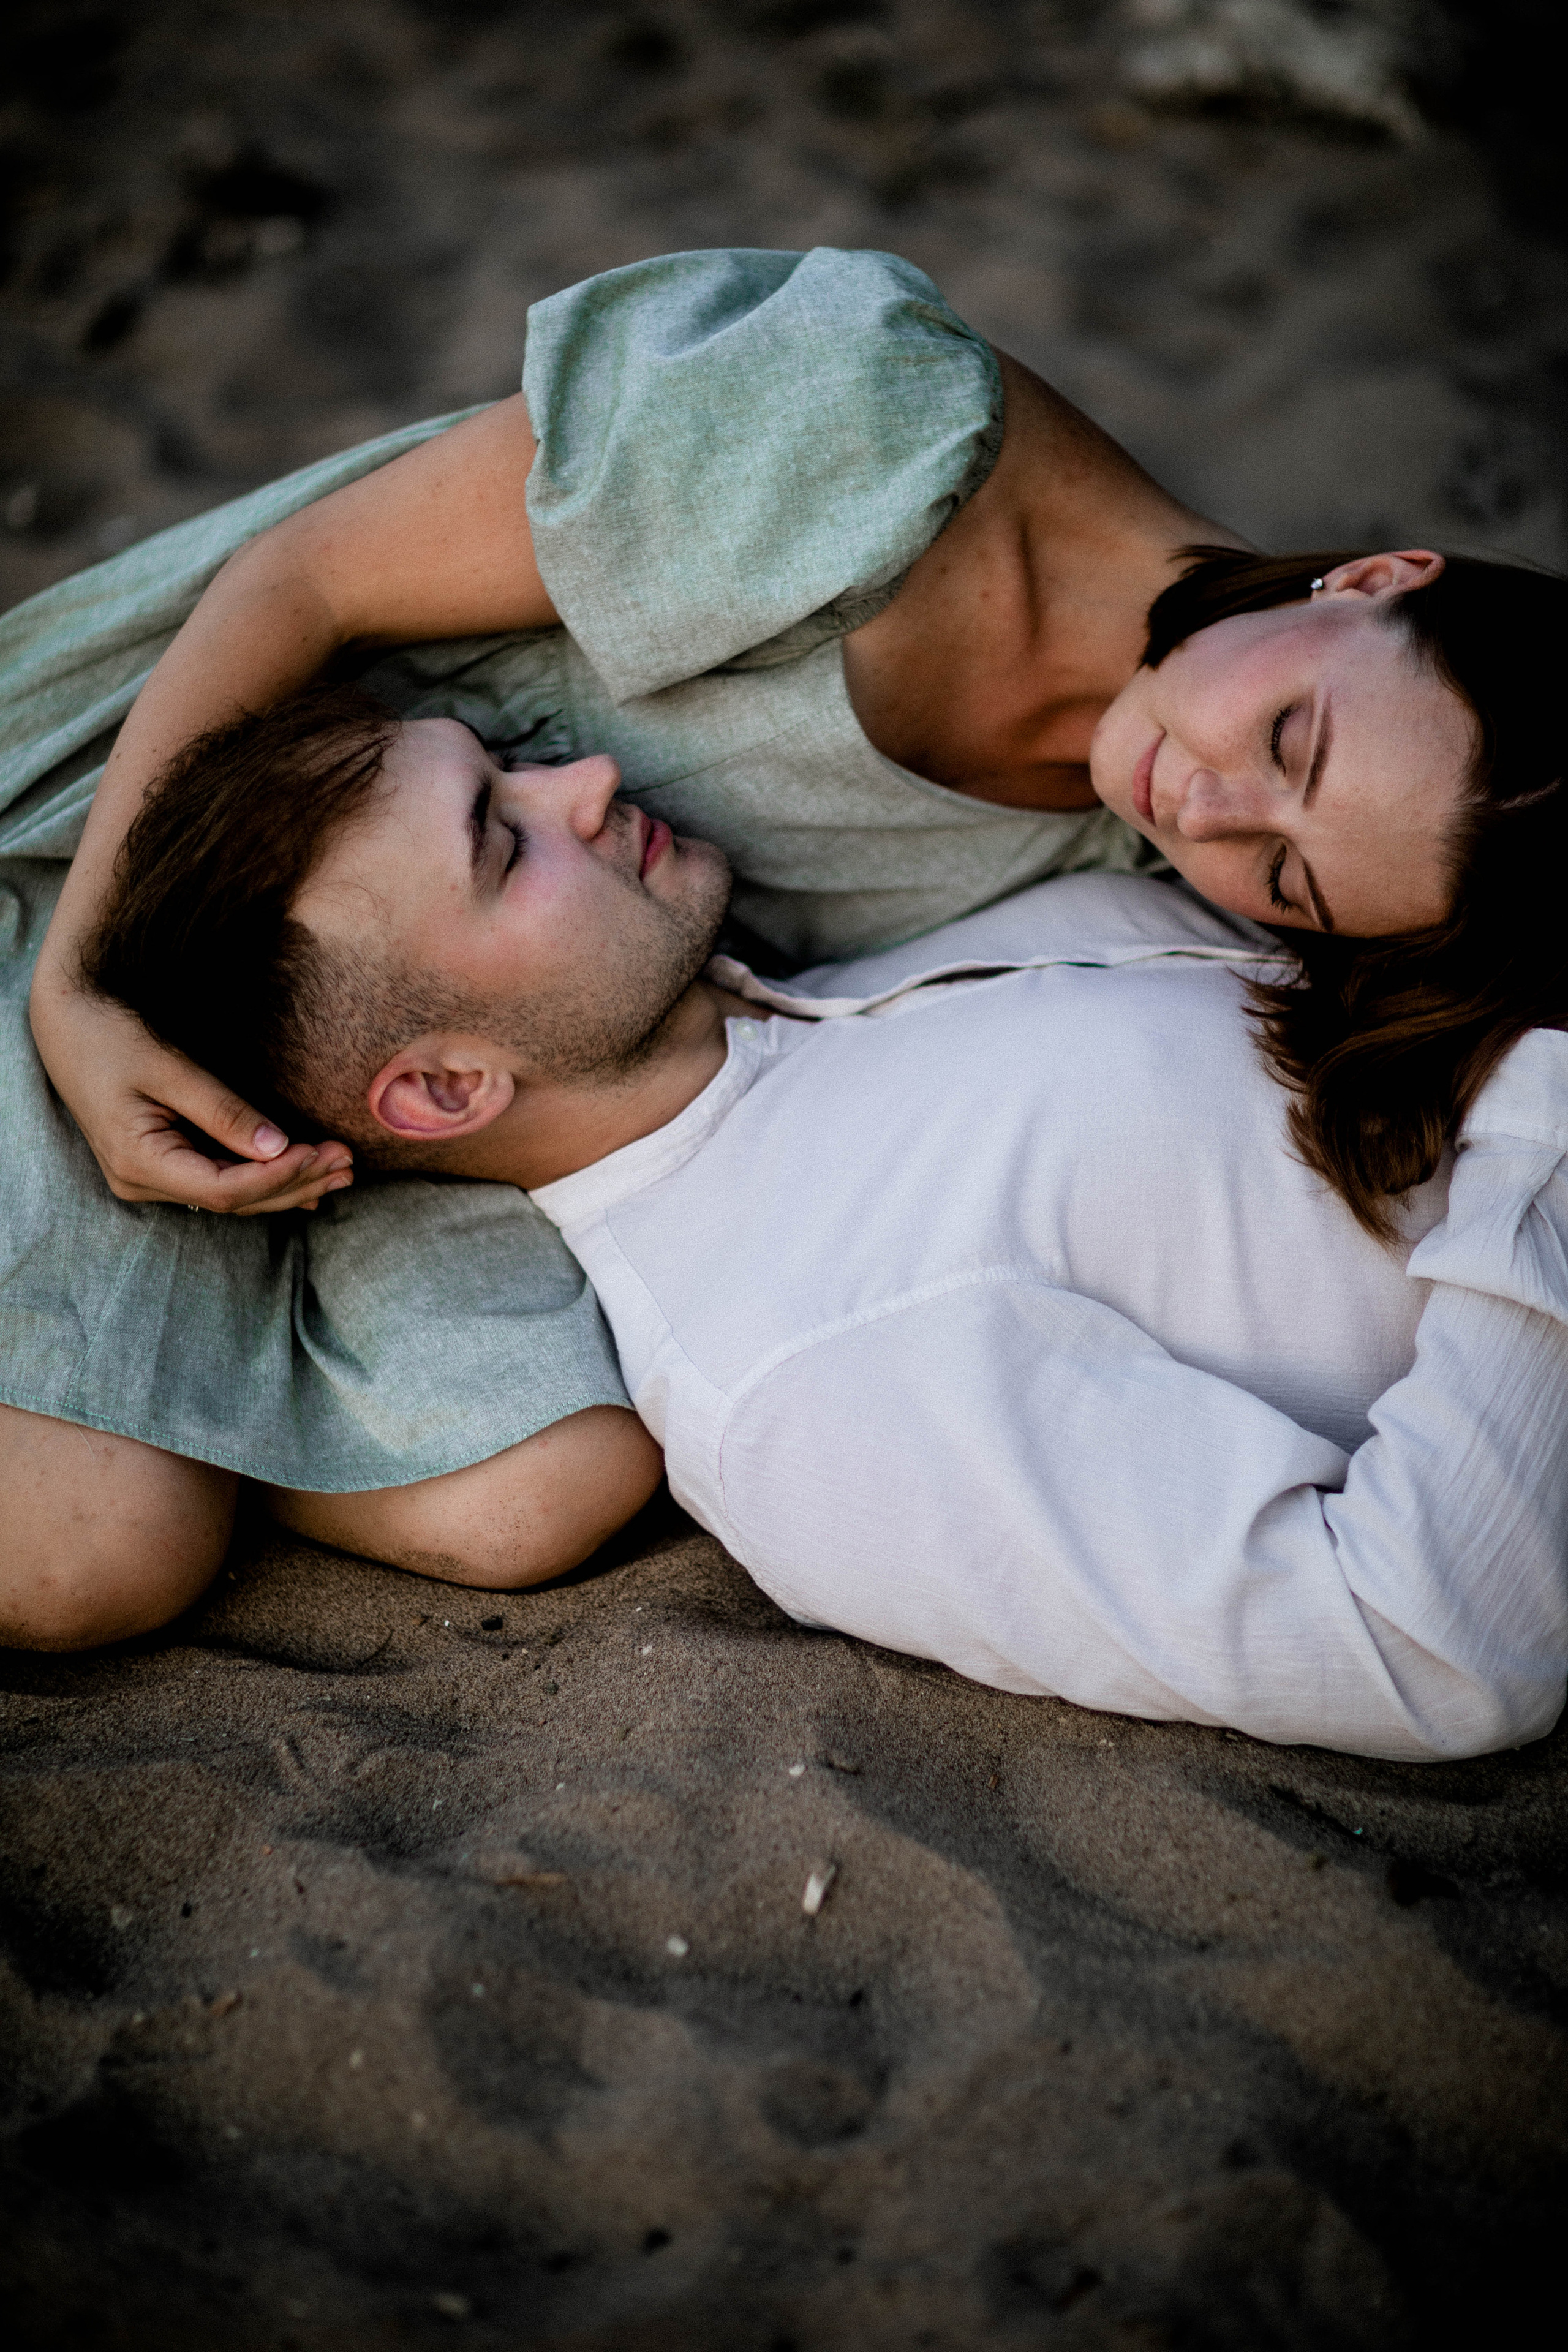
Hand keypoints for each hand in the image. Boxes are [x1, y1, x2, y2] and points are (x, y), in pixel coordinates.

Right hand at [31, 985, 352, 1215]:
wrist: (67, 1024)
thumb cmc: (111, 1035)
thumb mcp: (167, 1067)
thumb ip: (221, 1110)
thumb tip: (278, 1146)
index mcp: (139, 1163)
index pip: (224, 1190)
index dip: (278, 1178)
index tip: (322, 1153)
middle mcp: (142, 1181)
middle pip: (234, 1200)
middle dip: (295, 1183)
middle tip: (348, 1163)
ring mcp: (150, 1177)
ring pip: (230, 1195)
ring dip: (286, 1184)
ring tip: (341, 1171)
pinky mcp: (161, 1163)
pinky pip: (219, 1180)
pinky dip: (263, 1178)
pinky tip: (305, 1177)